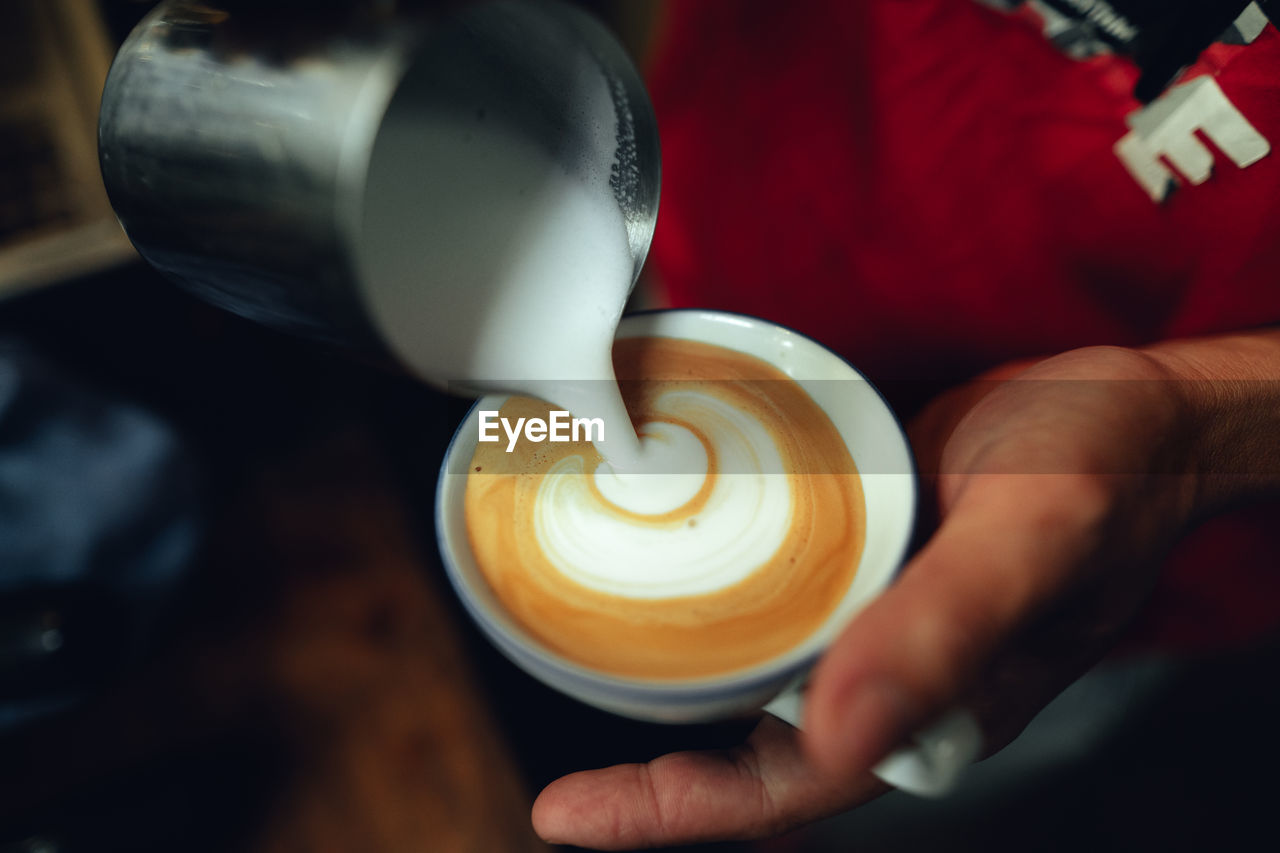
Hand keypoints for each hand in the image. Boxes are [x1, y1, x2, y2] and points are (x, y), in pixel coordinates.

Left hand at [532, 344, 1210, 848]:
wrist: (1126, 408)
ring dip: (668, 701)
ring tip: (575, 687)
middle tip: (559, 780)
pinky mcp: (860, 568)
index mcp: (931, 708)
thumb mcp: (1025, 541)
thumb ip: (939, 635)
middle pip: (752, 755)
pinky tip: (656, 601)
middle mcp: (889, 681)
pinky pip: (774, 612)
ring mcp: (870, 626)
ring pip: (754, 688)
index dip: (676, 811)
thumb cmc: (1102, 472)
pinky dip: (710, 618)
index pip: (787, 788)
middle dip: (654, 780)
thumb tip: (835, 734)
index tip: (575, 815)